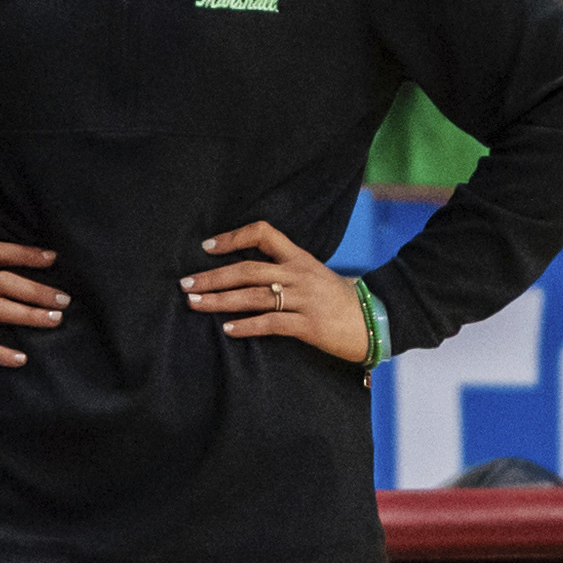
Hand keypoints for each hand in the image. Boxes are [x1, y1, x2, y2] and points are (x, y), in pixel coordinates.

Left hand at [181, 220, 369, 361]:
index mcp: (300, 258)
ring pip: (254, 296)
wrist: (376, 320)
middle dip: (213, 276)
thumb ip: (285, 272)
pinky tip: (228, 330)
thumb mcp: (314, 276)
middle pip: (248, 269)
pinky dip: (247, 326)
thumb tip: (248, 276)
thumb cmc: (340, 301)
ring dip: (220, 301)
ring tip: (196, 304)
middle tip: (186, 284)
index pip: (263, 233)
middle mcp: (299, 274)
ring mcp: (304, 299)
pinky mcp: (309, 325)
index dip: (233, 237)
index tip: (208, 246)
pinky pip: (272, 323)